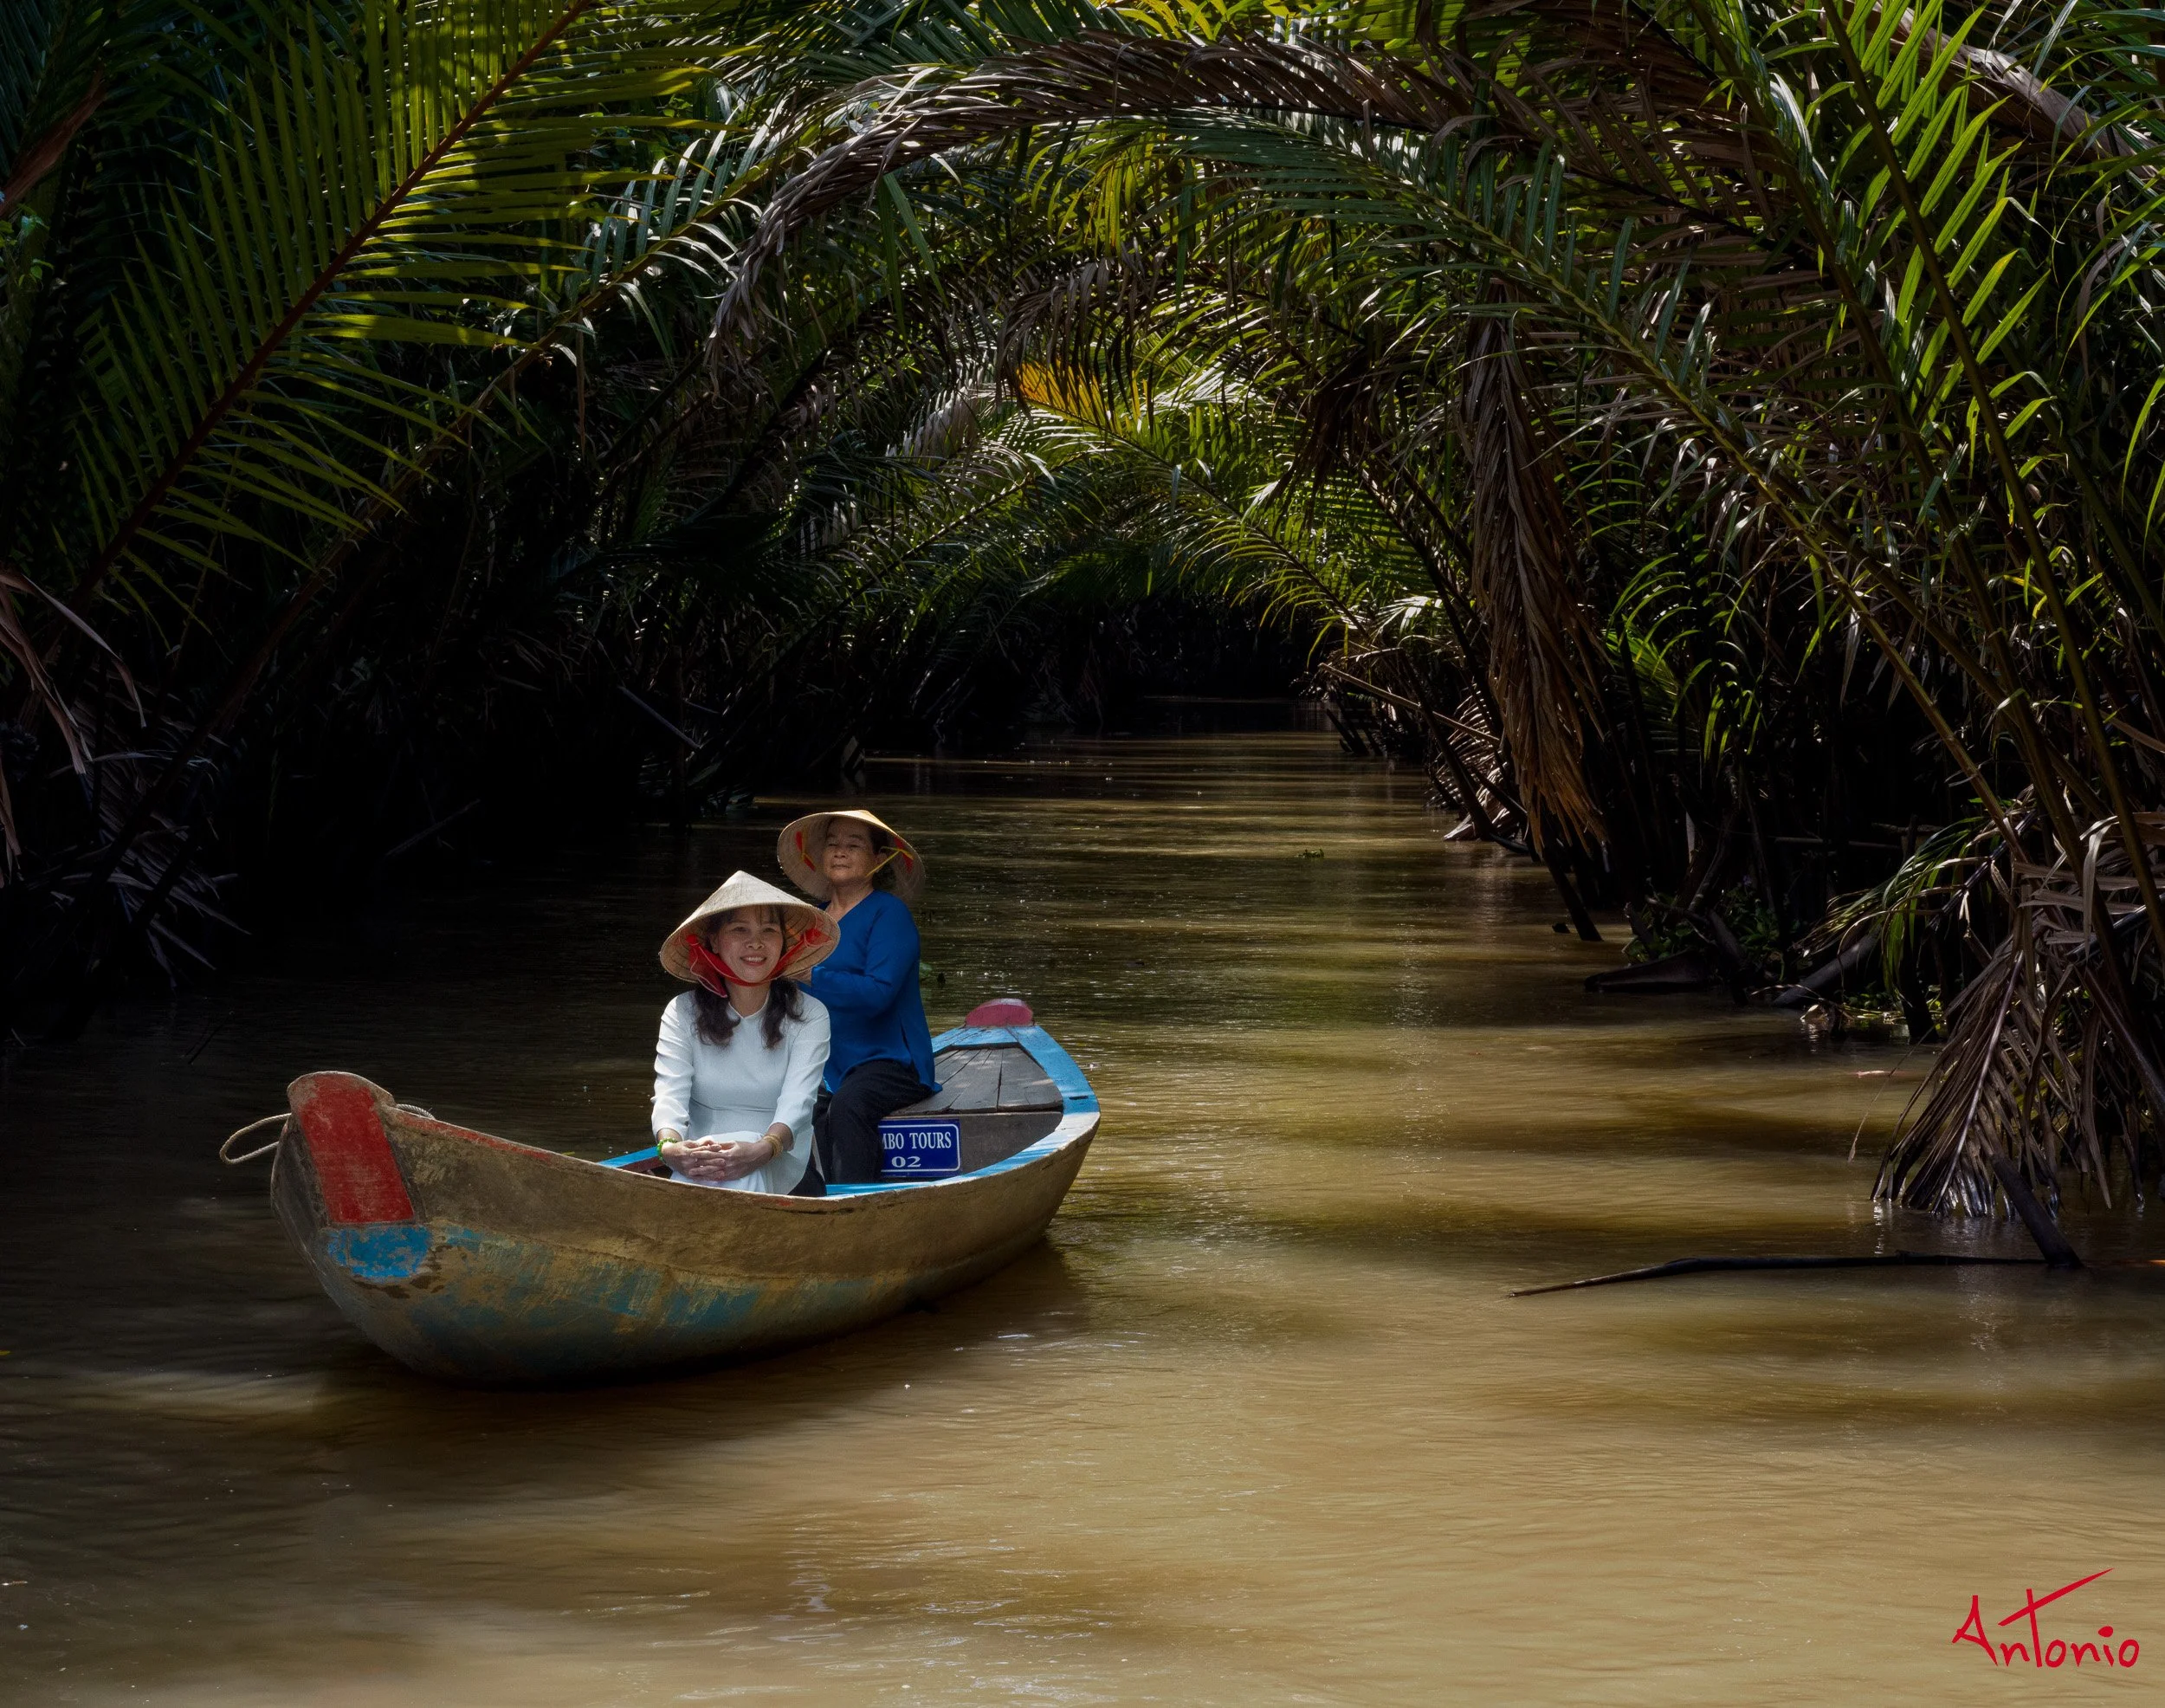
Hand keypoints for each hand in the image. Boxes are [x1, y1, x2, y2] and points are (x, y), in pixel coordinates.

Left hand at [658, 1135, 777, 1182]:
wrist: (759, 1155)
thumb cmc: (746, 1147)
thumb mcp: (733, 1143)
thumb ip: (721, 1145)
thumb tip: (710, 1145)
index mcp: (727, 1154)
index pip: (711, 1154)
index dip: (700, 1154)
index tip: (691, 1154)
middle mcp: (728, 1164)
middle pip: (710, 1165)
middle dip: (698, 1166)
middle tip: (687, 1167)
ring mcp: (731, 1171)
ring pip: (714, 1173)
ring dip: (703, 1174)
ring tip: (693, 1175)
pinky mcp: (733, 1176)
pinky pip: (720, 1178)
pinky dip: (712, 1179)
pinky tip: (705, 1180)